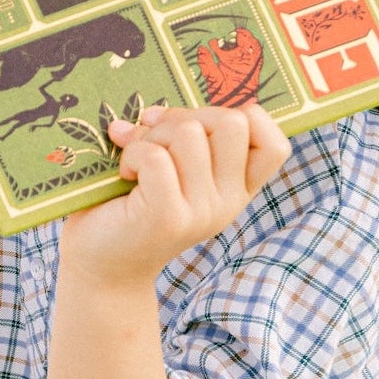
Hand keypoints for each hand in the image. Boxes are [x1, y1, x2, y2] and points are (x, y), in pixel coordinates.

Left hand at [60, 104, 290, 289]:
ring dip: (151, 136)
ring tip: (135, 162)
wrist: (104, 268)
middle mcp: (228, 203)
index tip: (200, 128)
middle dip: (186, 116)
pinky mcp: (168, 216)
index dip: (244, 119)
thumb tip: (155, 111)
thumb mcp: (173, 169)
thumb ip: (182, 137)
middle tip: (155, 141)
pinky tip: (125, 175)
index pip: (275, 145)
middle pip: (232, 122)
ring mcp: (202, 211)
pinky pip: (155, 156)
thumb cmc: (133, 207)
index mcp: (237, 189)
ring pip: (189, 133)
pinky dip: (132, 154)